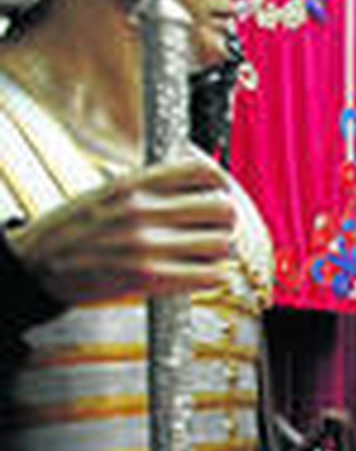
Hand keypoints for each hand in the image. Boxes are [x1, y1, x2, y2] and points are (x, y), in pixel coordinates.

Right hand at [7, 160, 235, 303]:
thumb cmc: (76, 229)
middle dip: (223, 221)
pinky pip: (211, 275)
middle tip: (212, 229)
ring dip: (218, 251)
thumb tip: (204, 185)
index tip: (220, 193)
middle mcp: (141, 211)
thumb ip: (152, 188)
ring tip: (202, 254)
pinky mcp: (148, 278)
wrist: (38, 264)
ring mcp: (146, 245)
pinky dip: (213, 275)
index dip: (221, 184)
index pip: (202, 172)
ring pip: (221, 243)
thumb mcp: (108, 191)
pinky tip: (199, 273)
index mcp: (132, 184)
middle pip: (222, 209)